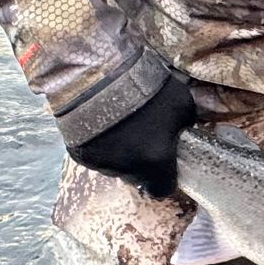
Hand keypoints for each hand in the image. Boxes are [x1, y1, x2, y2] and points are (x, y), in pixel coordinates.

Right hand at [67, 73, 197, 198]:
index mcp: (156, 162)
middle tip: (141, 136)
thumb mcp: (181, 101)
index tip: (164, 162)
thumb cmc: (145, 89)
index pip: (163, 188)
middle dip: (141, 162)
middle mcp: (127, 171)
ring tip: (119, 125)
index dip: (165, 177)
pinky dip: (99, 144)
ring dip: (119, 152)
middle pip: (136, 177)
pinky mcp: (78, 155)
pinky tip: (101, 123)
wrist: (98, 75)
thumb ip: (185, 123)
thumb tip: (183, 129)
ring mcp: (100, 164)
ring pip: (114, 167)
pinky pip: (93, 156)